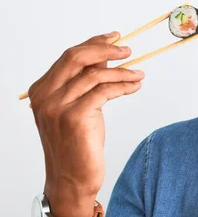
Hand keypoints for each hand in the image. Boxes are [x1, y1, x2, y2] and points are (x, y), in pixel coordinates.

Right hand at [28, 32, 144, 216]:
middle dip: (105, 49)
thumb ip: (86, 83)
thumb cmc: (77, 144)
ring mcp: (57, 107)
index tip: (114, 37)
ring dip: (121, 71)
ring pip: (95, 75)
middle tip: (128, 51)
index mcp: (41, 91)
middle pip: (77, 58)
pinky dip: (123, 85)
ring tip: (138, 74)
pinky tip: (135, 86)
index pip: (69, 56)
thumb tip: (106, 56)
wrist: (72, 179)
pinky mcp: (75, 117)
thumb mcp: (79, 108)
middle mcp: (45, 96)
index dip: (93, 43)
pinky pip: (104, 91)